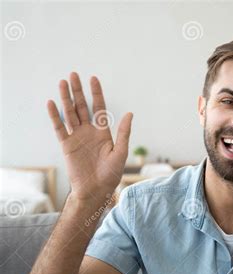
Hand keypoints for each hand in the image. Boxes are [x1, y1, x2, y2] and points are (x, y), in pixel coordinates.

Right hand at [47, 72, 132, 202]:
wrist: (96, 190)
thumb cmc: (111, 174)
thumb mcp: (121, 152)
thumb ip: (123, 132)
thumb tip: (130, 113)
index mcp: (103, 132)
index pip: (98, 107)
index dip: (96, 93)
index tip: (93, 78)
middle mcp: (89, 131)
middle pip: (82, 106)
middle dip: (78, 91)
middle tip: (74, 74)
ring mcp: (77, 137)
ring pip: (70, 113)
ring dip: (65, 98)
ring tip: (62, 82)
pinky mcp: (66, 145)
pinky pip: (59, 127)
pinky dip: (55, 116)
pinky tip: (52, 103)